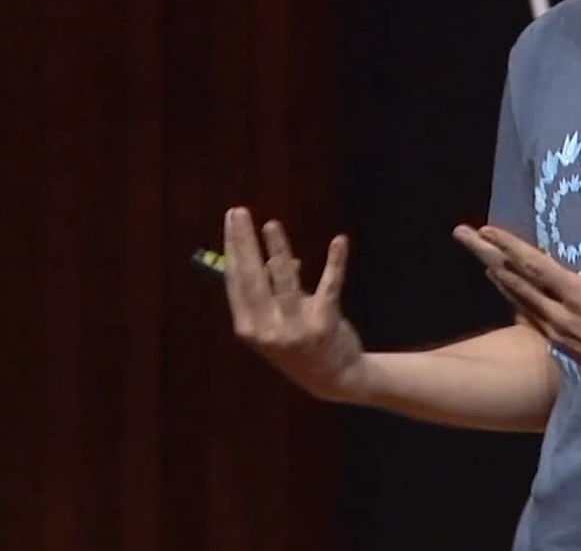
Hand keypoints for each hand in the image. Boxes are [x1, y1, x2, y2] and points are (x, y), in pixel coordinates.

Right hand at [223, 207, 367, 403]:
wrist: (334, 377)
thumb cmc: (300, 345)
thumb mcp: (278, 324)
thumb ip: (275, 294)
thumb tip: (282, 259)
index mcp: (249, 327)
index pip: (236, 281)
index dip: (233, 248)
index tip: (231, 221)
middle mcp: (267, 328)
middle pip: (253, 277)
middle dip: (244, 242)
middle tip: (239, 212)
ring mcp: (296, 327)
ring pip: (285, 279)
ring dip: (278, 248)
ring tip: (271, 225)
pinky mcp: (325, 323)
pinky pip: (331, 285)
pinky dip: (336, 261)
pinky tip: (339, 241)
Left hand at [455, 224, 580, 409]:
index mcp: (578, 296)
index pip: (536, 266)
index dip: (510, 246)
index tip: (487, 229)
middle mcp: (559, 313)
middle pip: (515, 279)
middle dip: (487, 254)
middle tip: (463, 234)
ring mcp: (555, 330)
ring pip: (517, 298)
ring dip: (496, 275)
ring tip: (478, 257)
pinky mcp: (558, 342)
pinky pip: (527, 314)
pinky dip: (512, 297)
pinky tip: (506, 290)